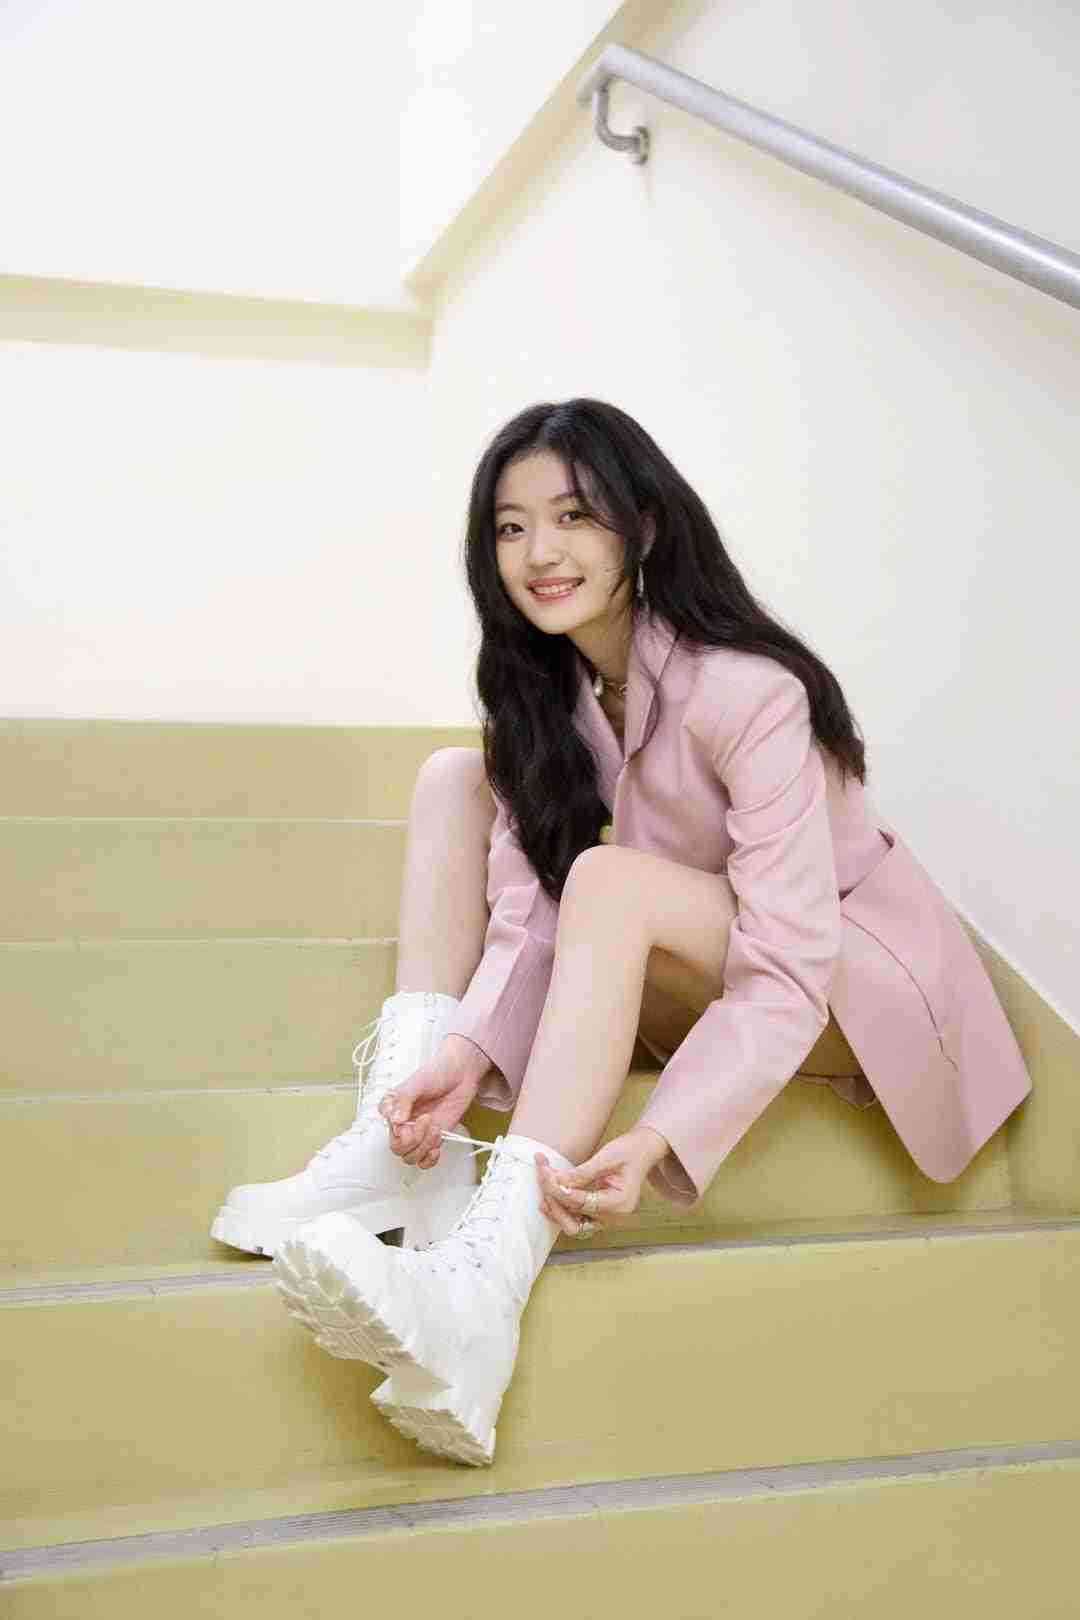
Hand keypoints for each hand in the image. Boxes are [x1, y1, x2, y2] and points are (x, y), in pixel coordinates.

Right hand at [378, 1053, 480, 1169]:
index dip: (397, 1130)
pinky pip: (424, 1161)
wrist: (462, 1074)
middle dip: (413, 1140)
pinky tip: (436, 1148)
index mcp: (394, 1108)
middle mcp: (404, 1123)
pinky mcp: (433, 1138)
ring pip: (411, 1156)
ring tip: (436, 1128)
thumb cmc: (438, 1072)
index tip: (407, 1119)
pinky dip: (429, 1160)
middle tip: (427, 1121)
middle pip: (397, 1148)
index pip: (386, 1128)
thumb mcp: (418, 1081)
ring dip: (424, 1146)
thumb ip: (404, 1099)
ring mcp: (418, 1132)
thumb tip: (395, 1120)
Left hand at [535, 1125, 670, 1234]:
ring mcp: (607, 1218)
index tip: (545, 1173)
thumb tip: (557, 1182)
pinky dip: (561, 1208)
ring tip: (543, 1183)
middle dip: (554, 1202)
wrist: (643, 1150)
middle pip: (574, 1224)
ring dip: (555, 1207)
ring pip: (572, 1225)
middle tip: (542, 1176)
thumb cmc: (629, 1151)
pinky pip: (576, 1219)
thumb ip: (582, 1173)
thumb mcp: (606, 1157)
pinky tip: (548, 1195)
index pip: (581, 1203)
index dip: (559, 1190)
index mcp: (620, 1204)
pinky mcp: (599, 1213)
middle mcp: (614, 1217)